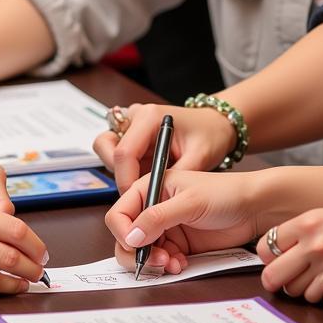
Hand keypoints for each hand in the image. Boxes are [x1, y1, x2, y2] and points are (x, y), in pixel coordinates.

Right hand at [93, 102, 235, 191]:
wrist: (216, 124)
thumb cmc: (210, 134)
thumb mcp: (199, 158)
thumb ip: (173, 179)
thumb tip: (154, 204)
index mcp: (149, 117)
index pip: (124, 152)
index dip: (127, 181)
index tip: (138, 203)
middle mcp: (135, 118)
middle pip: (106, 145)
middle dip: (116, 173)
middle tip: (134, 191)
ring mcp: (131, 126)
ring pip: (108, 151)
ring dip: (121, 172)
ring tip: (146, 186)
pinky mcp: (133, 137)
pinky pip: (120, 156)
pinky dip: (128, 172)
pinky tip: (148, 182)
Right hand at [105, 169, 264, 273]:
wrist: (253, 209)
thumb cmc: (224, 193)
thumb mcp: (189, 203)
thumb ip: (158, 218)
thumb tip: (132, 236)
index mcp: (149, 188)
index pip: (120, 213)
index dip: (123, 231)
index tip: (136, 245)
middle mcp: (153, 208)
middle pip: (126, 235)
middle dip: (137, 252)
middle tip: (157, 260)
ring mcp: (165, 228)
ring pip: (143, 252)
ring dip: (154, 262)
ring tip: (173, 263)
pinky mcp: (178, 245)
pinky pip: (161, 260)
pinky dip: (168, 266)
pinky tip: (182, 264)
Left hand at [257, 184, 322, 304]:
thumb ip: (313, 217)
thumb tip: (301, 227)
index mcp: (306, 223)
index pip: (267, 245)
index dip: (266, 253)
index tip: (270, 256)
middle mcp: (313, 246)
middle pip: (275, 274)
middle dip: (272, 279)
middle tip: (273, 280)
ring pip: (299, 291)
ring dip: (301, 288)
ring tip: (306, 280)